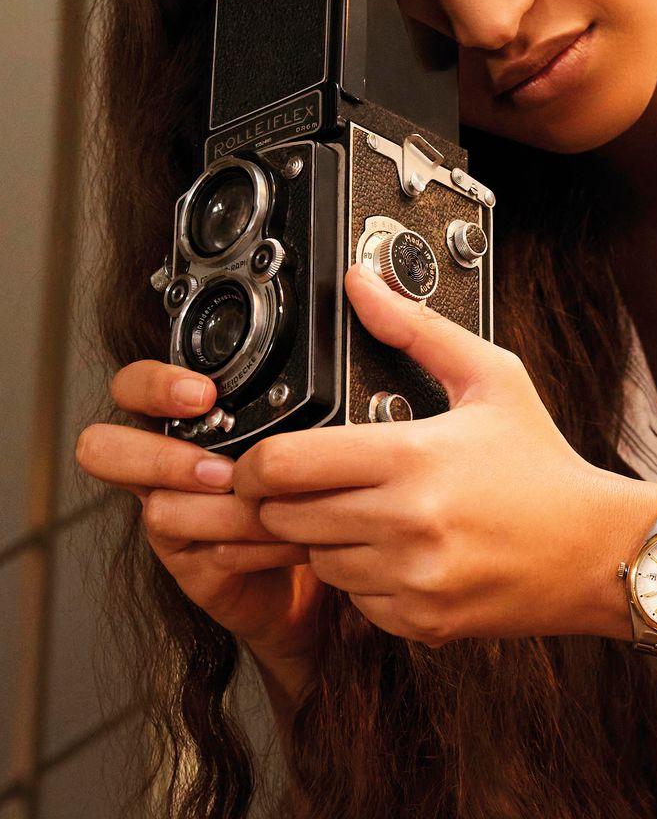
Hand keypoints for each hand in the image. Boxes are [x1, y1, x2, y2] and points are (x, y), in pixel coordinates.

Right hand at [75, 361, 323, 664]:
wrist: (331, 554)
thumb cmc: (322, 475)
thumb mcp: (317, 421)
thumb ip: (320, 374)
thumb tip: (353, 297)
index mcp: (192, 415)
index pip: (137, 385)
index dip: (155, 383)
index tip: (204, 392)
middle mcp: (169, 458)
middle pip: (104, 445)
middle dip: (153, 452)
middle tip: (216, 465)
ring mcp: (175, 510)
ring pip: (155, 504)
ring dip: (221, 507)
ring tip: (264, 503)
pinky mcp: (190, 558)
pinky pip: (197, 549)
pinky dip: (245, 542)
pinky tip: (287, 537)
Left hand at [233, 262, 656, 646]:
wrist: (597, 550)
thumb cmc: (543, 462)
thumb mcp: (490, 376)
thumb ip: (416, 326)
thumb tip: (363, 284)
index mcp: (414, 456)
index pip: (284, 464)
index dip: (254, 460)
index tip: (261, 456)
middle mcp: (407, 523)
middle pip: (283, 517)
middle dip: (279, 499)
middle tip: (301, 483)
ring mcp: (412, 578)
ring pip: (313, 561)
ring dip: (317, 538)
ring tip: (357, 509)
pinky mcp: (420, 620)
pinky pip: (352, 599)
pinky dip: (357, 575)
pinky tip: (391, 547)